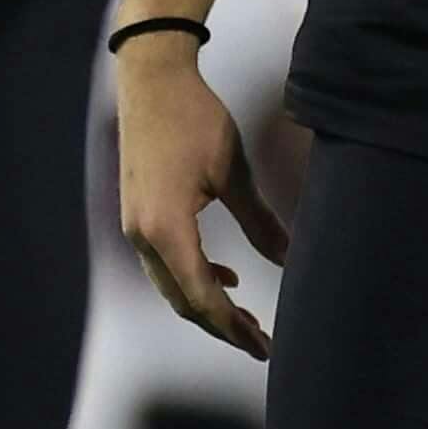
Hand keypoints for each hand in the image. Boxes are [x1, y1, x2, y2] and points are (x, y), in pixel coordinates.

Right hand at [119, 38, 289, 358]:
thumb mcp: (234, 172)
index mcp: (166, 229)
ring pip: (173, 286)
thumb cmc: (195, 119)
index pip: (202, 297)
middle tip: (264, 344)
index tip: (265, 346)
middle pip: (183, 301)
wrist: (151, 82)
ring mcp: (136, 227)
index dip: (233, 326)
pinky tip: (226, 278)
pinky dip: (195, 278)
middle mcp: (143, 236)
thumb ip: (261, 221)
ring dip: (209, 305)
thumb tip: (291, 260)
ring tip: (249, 321)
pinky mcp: (139, 216)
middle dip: (223, 326)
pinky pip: (166, 263)